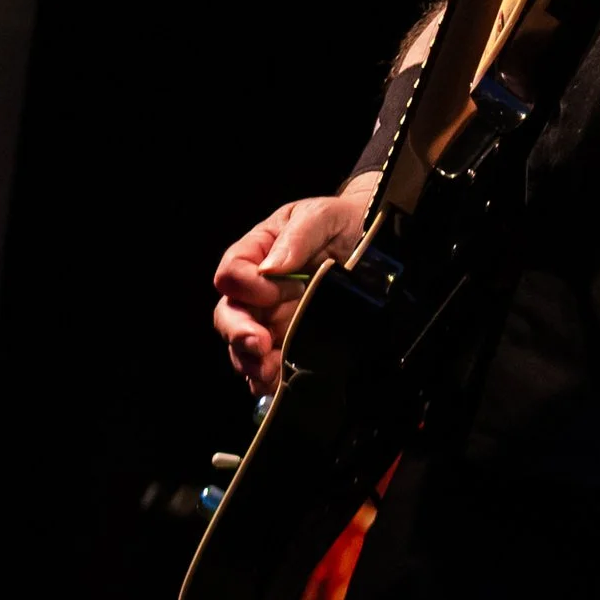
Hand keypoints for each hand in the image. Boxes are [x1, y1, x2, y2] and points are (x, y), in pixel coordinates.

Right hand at [210, 172, 377, 395]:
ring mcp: (270, 319)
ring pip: (244, 347)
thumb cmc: (339, 222)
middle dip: (239, 333)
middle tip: (259, 345)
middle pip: (228, 315)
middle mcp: (255, 291)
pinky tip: (280, 383)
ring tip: (270, 371)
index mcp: (255, 254)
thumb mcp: (321, 215)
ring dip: (252, 362)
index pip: (232, 274)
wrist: (370, 241)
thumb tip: (271, 269)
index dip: (250, 286)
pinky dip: (269, 378)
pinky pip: (269, 364)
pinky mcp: (289, 341)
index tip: (285, 287)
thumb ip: (297, 236)